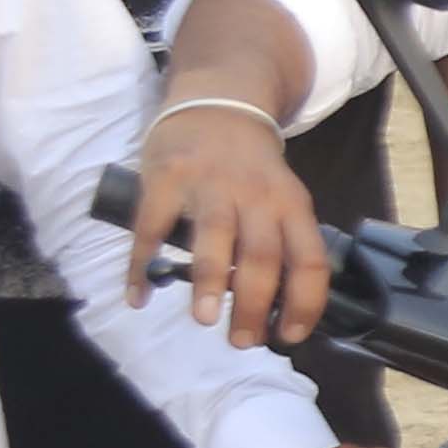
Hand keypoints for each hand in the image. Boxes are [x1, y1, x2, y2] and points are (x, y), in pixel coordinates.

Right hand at [120, 100, 330, 345]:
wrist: (217, 106)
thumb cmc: (251, 171)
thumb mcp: (282, 199)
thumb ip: (282, 243)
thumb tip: (281, 310)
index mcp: (291, 206)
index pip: (310, 260)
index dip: (305, 303)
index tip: (290, 337)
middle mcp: (256, 196)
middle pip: (263, 256)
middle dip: (255, 305)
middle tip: (242, 342)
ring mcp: (210, 185)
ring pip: (215, 238)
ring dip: (212, 283)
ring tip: (205, 320)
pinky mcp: (166, 178)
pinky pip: (152, 227)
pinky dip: (142, 265)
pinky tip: (138, 296)